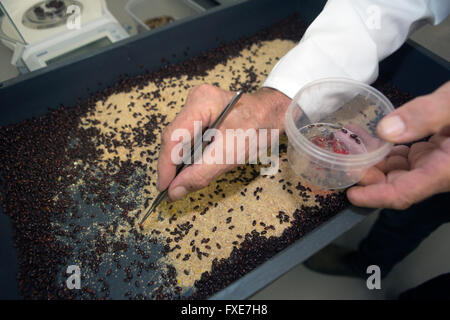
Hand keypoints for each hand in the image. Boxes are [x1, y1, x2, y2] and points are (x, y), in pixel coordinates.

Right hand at [157, 84, 290, 201]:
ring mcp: (195, 108)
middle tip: (174, 190)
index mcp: (201, 102)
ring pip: (179, 141)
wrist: (272, 114)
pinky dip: (190, 156)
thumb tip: (175, 191)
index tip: (164, 188)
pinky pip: (188, 140)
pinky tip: (196, 167)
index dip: (165, 165)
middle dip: (173, 166)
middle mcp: (194, 101)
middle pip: (173, 139)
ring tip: (185, 181)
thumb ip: (202, 173)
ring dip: (182, 163)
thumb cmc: (258, 127)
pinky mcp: (199, 116)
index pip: (173, 136)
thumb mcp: (232, 153)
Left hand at [347, 81, 449, 208]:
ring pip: (402, 171)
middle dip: (370, 178)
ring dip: (377, 165)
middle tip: (344, 162)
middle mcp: (441, 171)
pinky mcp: (440, 150)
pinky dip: (390, 152)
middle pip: (398, 184)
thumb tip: (385, 130)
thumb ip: (427, 114)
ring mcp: (440, 161)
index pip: (404, 193)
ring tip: (352, 150)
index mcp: (446, 169)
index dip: (374, 197)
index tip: (350, 194)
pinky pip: (410, 158)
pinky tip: (376, 141)